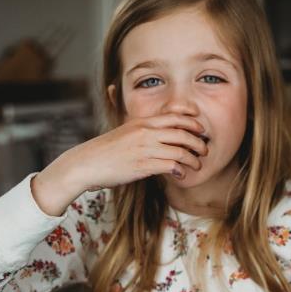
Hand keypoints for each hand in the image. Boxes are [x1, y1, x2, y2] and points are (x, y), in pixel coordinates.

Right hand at [31, 113, 207, 215]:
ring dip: (193, 160)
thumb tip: (160, 131)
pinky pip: (170, 165)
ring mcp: (144, 149)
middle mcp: (145, 133)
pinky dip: (180, 170)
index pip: (175, 117)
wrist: (86, 163)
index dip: (192, 123)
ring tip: (196, 165)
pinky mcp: (142, 165)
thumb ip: (144, 130)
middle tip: (204, 150)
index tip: (201, 130)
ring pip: (181, 151)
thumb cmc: (106, 150)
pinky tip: (181, 174)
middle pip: (183, 133)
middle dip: (199, 143)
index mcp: (142, 122)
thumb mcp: (125, 132)